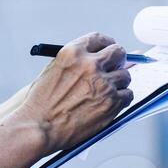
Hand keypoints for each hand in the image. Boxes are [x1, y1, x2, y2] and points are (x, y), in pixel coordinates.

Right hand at [15, 33, 132, 153]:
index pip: (99, 39)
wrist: (39, 127)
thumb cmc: (41, 103)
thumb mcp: (53, 71)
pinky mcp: (111, 102)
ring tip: (105, 91)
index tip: (109, 49)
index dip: (106, 44)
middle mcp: (90, 65)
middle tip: (115, 67)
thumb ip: (76, 62)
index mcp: (73, 53)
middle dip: (118, 59)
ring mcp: (103, 84)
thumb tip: (100, 57)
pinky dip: (121, 99)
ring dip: (119, 82)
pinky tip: (110, 102)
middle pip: (118, 52)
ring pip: (125, 75)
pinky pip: (127, 94)